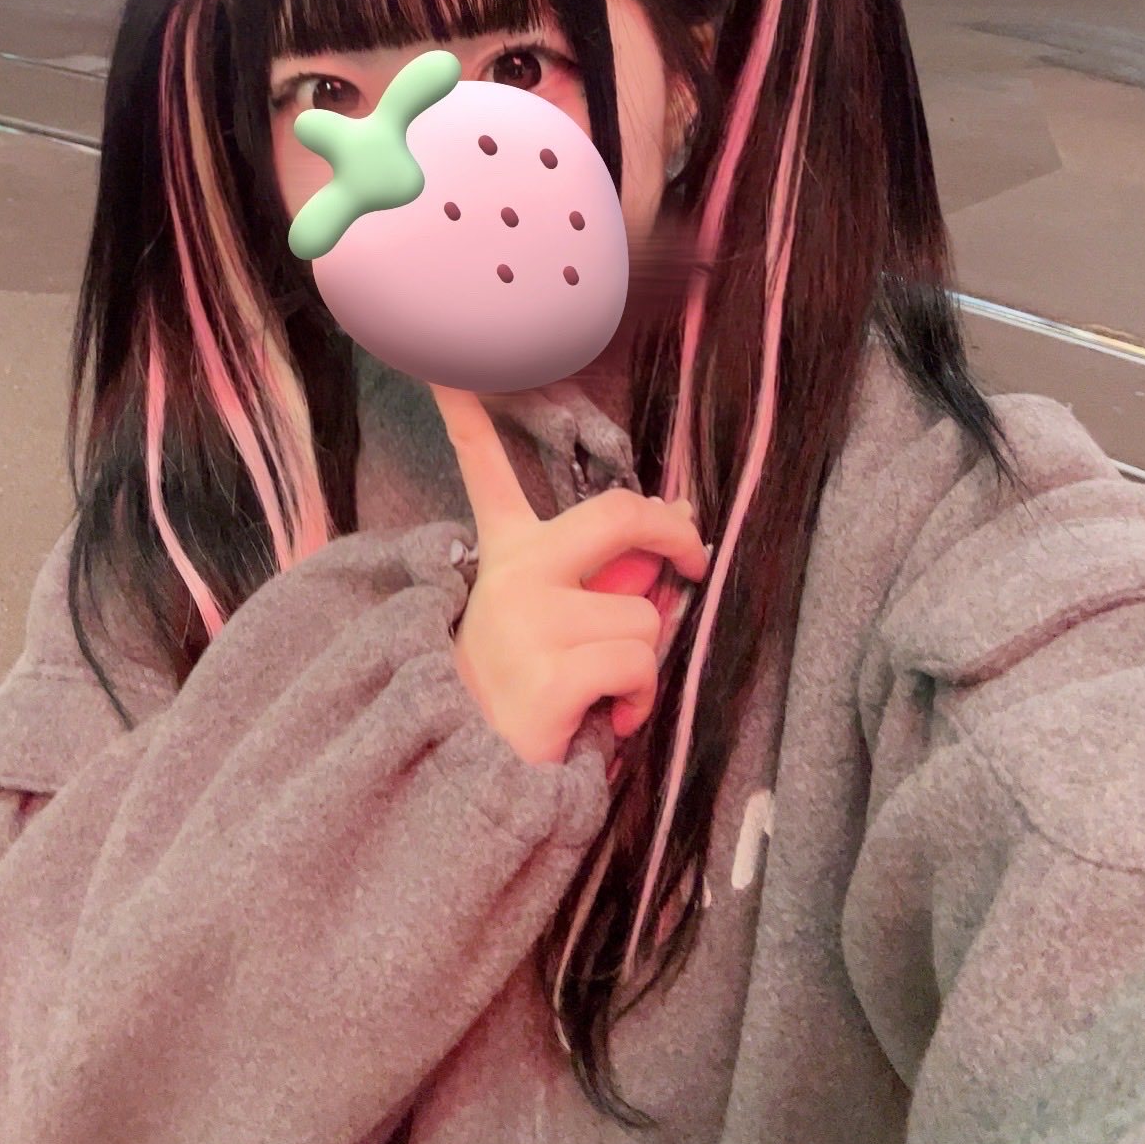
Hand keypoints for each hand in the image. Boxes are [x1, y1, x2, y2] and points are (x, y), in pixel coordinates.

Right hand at [434, 387, 708, 765]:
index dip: (469, 413)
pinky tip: (609, 717)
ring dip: (644, 659)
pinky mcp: (550, 671)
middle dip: (674, 534)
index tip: (451, 366)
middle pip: (619, 514)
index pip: (485, 470)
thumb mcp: (553, 618)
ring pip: (644, 614)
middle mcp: (512, 575)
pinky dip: (640, 698)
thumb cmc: (526, 691)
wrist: (476, 777)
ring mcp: (527, 620)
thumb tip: (683, 519)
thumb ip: (606, 570)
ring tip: (604, 687)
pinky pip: (639, 663)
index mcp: (506, 555)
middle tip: (693, 556)